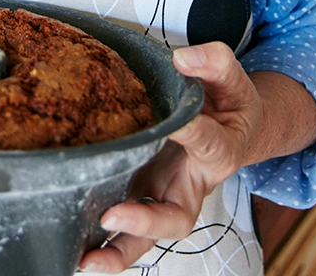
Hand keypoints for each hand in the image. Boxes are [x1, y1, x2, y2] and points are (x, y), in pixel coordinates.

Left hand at [79, 43, 263, 272]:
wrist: (236, 123)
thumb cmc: (231, 102)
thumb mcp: (232, 77)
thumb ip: (214, 62)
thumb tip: (184, 59)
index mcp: (220, 149)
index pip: (207, 142)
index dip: (190, 133)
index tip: (173, 124)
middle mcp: (193, 181)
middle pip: (177, 217)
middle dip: (146, 224)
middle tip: (114, 217)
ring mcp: (167, 191)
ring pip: (150, 234)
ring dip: (120, 251)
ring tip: (88, 261)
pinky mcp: (146, 188)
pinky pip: (130, 221)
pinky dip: (107, 239)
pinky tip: (79, 247)